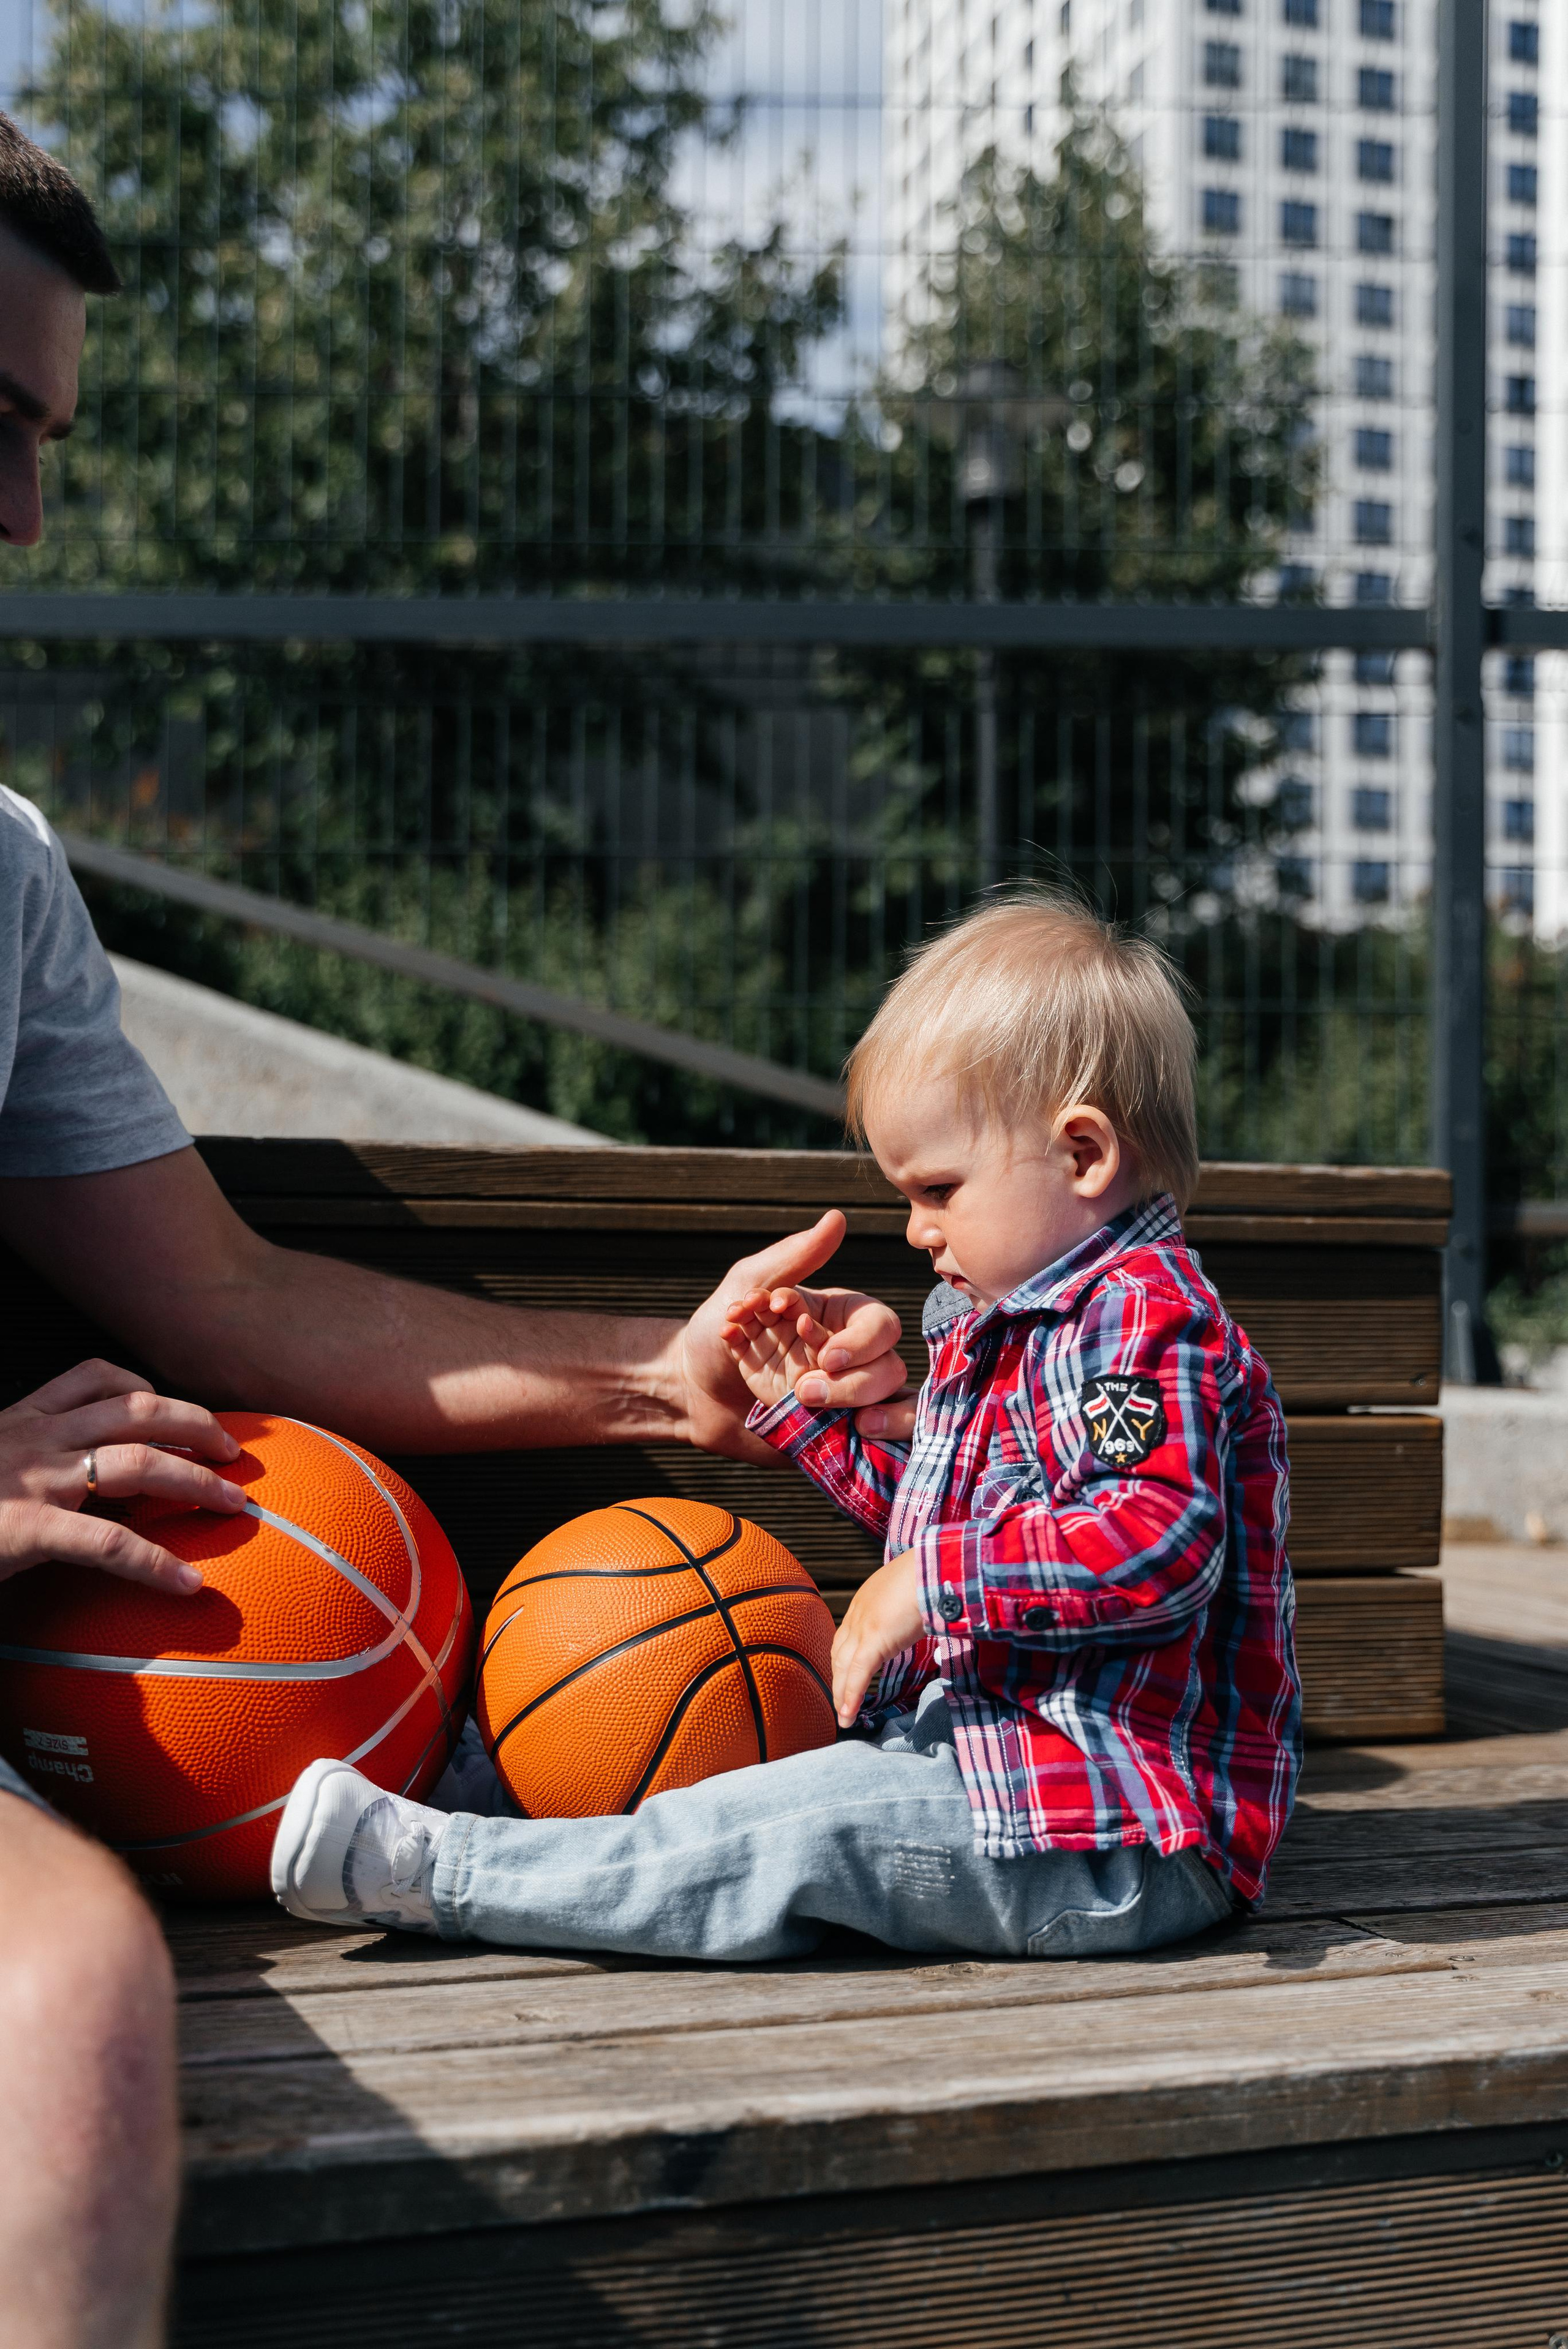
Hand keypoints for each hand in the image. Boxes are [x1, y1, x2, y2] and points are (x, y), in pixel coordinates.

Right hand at [0, 1360, 245, 1595]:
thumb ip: (22, 1463)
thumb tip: (78, 1482)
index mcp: (19, 1419)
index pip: (94, 1376)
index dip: (148, 1389)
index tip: (178, 1414)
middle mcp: (33, 1437)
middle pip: (139, 1409)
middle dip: (197, 1424)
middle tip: (234, 1451)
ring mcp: (33, 1479)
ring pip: (140, 1461)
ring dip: (198, 1480)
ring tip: (234, 1504)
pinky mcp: (28, 1528)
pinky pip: (110, 1541)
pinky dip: (156, 1563)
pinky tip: (187, 1584)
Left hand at [681, 1213, 907, 1459]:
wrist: (685, 1391)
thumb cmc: (714, 1329)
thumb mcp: (747, 1285)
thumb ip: (794, 1257)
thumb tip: (837, 1218)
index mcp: (838, 1319)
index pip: (882, 1326)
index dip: (862, 1342)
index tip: (826, 1353)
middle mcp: (849, 1359)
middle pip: (889, 1369)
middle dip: (854, 1382)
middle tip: (804, 1388)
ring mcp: (843, 1400)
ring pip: (888, 1406)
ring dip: (857, 1408)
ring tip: (807, 1407)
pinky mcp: (831, 1435)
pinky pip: (875, 1443)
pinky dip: (874, 1438)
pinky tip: (852, 1435)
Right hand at [720, 1287, 836, 1410]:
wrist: (819, 1412)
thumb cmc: (839, 1380)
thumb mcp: (838, 1358)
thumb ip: (823, 1342)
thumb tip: (807, 1327)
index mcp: (805, 1317)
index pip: (792, 1301)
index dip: (785, 1298)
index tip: (780, 1305)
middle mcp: (783, 1325)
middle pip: (765, 1304)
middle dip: (758, 1299)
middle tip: (752, 1301)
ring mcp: (764, 1340)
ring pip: (748, 1318)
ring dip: (740, 1311)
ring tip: (734, 1313)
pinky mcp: (749, 1358)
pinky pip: (737, 1342)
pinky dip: (730, 1334)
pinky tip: (726, 1331)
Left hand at [831, 1549, 924, 1727]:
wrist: (935, 1566)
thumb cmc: (933, 1575)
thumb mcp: (914, 1592)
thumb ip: (911, 1608)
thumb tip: (925, 1618)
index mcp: (866, 1599)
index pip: (847, 1636)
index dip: (844, 1658)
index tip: (845, 1675)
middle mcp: (859, 1612)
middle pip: (839, 1653)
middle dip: (837, 1679)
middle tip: (839, 1701)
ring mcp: (864, 1626)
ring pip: (843, 1666)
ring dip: (841, 1693)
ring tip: (844, 1716)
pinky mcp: (874, 1639)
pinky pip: (858, 1674)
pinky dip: (851, 1695)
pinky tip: (849, 1714)